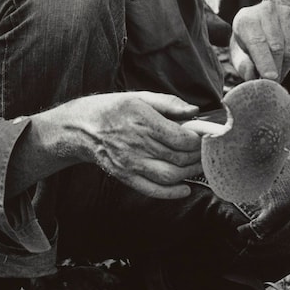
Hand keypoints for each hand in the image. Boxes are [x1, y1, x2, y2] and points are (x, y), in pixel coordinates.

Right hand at [71, 91, 203, 198]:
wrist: (80, 128)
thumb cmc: (112, 109)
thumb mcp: (139, 96)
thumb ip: (169, 103)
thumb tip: (195, 111)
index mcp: (143, 120)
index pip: (182, 138)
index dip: (199, 141)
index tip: (207, 138)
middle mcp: (137, 143)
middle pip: (179, 157)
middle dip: (199, 157)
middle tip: (208, 154)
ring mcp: (131, 163)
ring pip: (170, 175)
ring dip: (190, 174)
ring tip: (199, 167)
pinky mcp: (125, 176)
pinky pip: (152, 189)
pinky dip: (171, 193)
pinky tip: (184, 189)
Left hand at [229, 2, 289, 81]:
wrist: (260, 26)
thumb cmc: (248, 45)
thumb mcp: (240, 56)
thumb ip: (247, 69)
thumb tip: (260, 82)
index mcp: (246, 19)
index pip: (258, 42)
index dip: (264, 62)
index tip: (270, 78)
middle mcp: (267, 11)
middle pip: (277, 46)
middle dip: (277, 69)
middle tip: (274, 83)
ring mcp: (287, 13)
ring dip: (286, 67)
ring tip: (279, 74)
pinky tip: (288, 64)